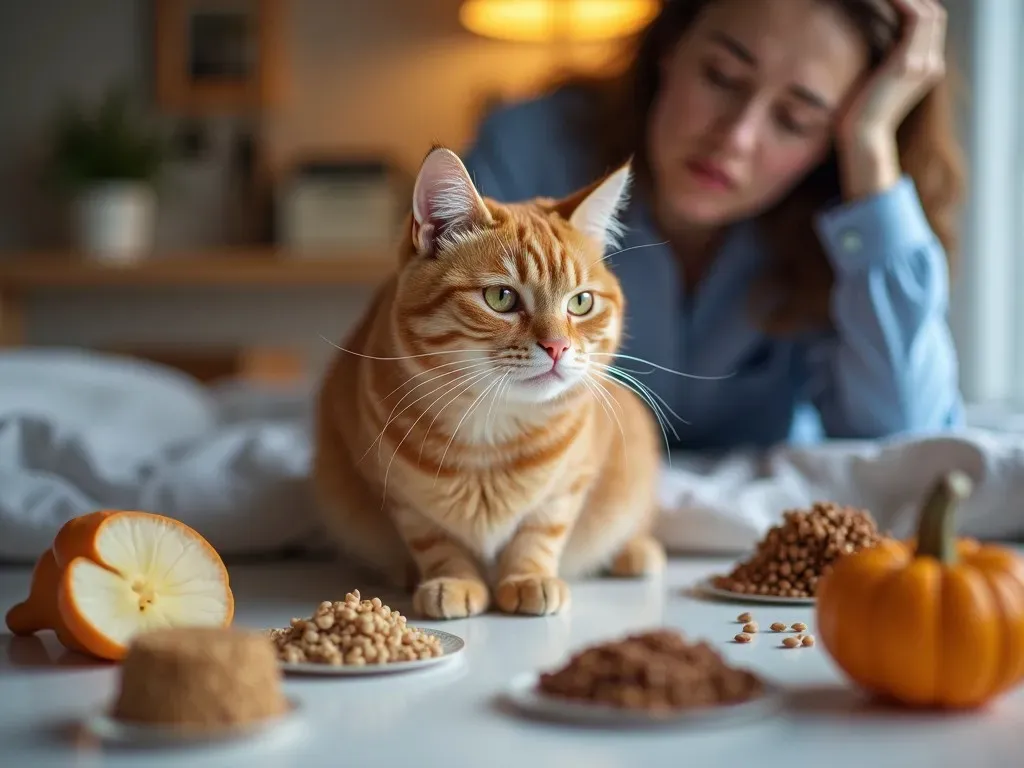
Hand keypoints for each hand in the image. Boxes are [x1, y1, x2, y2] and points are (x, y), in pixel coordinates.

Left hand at [835, 0, 946, 198]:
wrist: (861, 140)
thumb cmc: (859, 115)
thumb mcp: (876, 83)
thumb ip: (883, 63)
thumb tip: (871, 45)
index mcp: (926, 68)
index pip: (930, 24)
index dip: (915, 5)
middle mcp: (931, 64)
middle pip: (934, 13)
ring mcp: (924, 63)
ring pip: (928, 11)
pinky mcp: (907, 64)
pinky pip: (914, 17)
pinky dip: (901, 1)